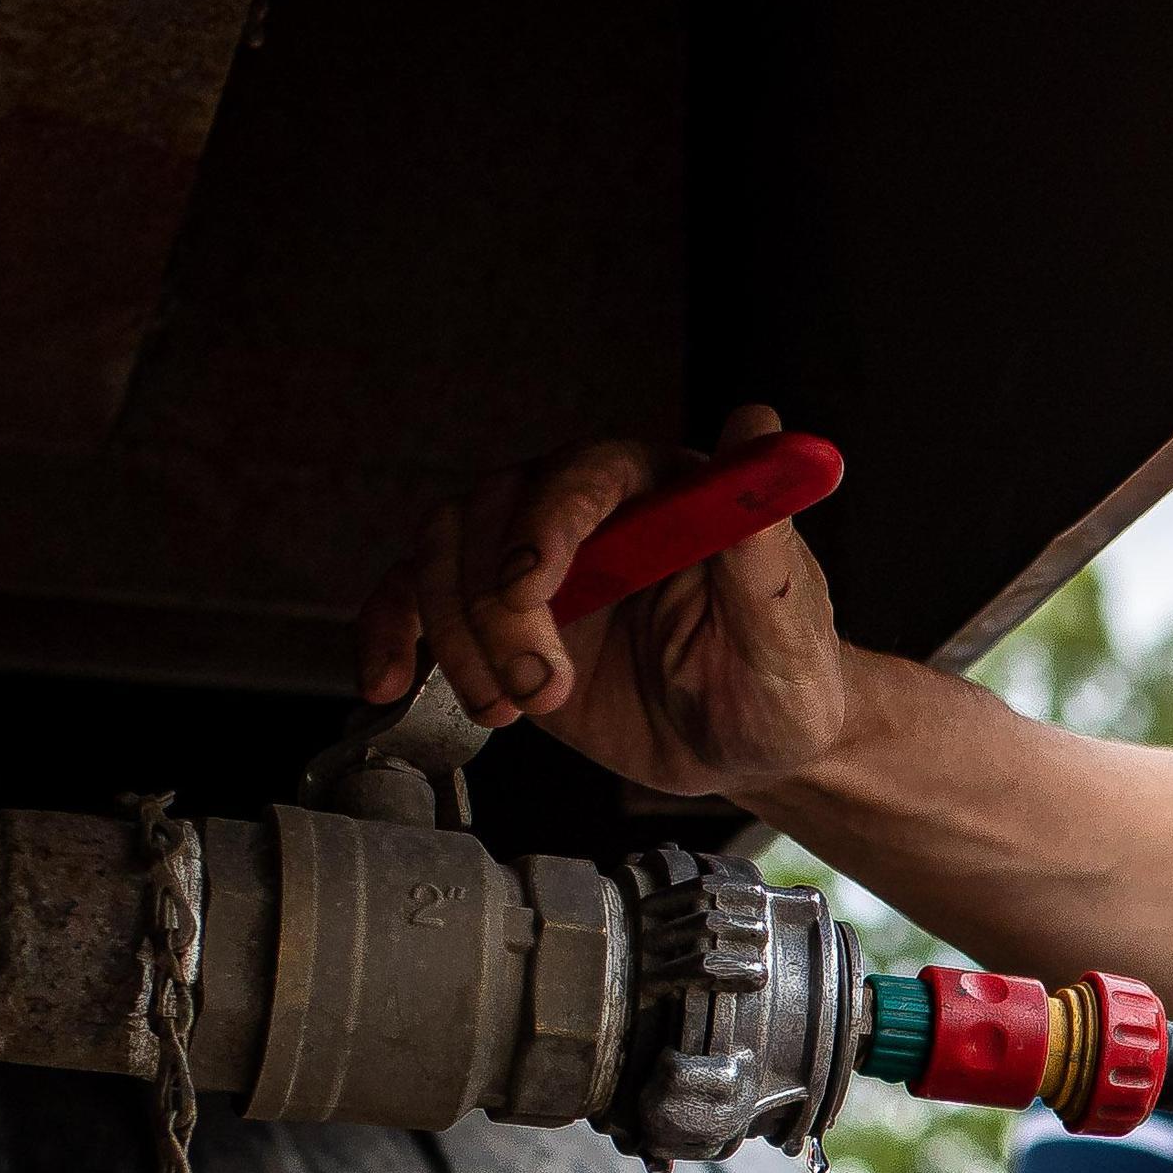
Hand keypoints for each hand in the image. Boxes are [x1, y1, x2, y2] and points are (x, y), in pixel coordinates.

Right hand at [355, 406, 858, 798]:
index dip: (544, 524)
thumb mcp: (784, 629)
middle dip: (496, 609)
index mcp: (660, 490)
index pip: (583, 474)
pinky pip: (415, 601)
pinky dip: (391, 634)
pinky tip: (389, 681)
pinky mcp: (495, 615)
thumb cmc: (781, 683)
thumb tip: (760, 425)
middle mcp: (588, 510)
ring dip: (456, 636)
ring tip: (508, 709)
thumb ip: (761, 538)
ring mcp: (535, 561)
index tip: (528, 588)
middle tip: (539, 691)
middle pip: (494, 511)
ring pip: (444, 553)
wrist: (748, 747)